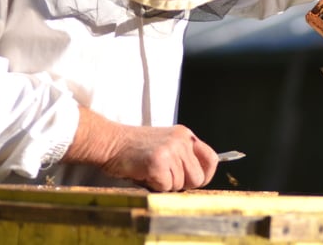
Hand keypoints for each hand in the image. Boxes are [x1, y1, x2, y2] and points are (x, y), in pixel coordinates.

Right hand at [65, 107, 217, 190]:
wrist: (109, 142)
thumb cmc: (134, 149)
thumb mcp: (164, 144)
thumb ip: (182, 157)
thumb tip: (198, 179)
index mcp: (185, 135)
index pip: (212, 159)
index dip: (205, 174)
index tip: (193, 181)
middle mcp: (182, 140)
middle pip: (198, 178)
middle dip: (182, 184)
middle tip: (163, 177)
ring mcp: (171, 150)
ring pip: (180, 185)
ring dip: (165, 185)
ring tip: (150, 171)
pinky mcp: (158, 162)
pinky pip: (165, 187)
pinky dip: (154, 186)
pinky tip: (143, 173)